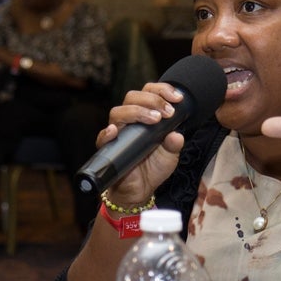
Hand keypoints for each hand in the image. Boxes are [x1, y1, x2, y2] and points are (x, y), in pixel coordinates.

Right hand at [93, 82, 186, 203]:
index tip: (178, 98)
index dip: (162, 90)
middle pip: (132, 97)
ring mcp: (118, 133)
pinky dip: (107, 132)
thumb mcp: (171, 154)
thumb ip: (175, 143)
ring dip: (137, 111)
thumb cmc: (153, 168)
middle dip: (152, 99)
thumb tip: (176, 135)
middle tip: (168, 111)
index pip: (148, 93)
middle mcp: (130, 121)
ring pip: (118, 112)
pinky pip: (102, 137)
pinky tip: (115, 131)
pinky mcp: (108, 148)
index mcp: (145, 116)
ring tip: (154, 119)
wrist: (140, 190)